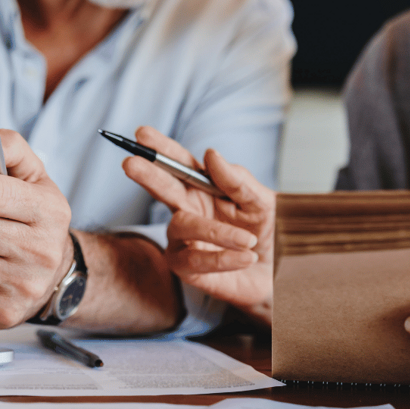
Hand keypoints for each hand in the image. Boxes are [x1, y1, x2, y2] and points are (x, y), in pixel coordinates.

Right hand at [122, 126, 274, 324]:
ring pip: (183, 226)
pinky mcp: (186, 268)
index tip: (143, 134)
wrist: (277, 273)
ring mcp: (183, 240)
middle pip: (163, 189)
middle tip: (131, 164)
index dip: (161, 149)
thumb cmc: (265, 233)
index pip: (179, 164)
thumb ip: (238, 180)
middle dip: (148, 175)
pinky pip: (195, 261)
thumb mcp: (261, 202)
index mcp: (203, 188)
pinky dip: (224, 258)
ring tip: (248, 241)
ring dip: (215, 232)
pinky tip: (245, 257)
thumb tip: (211, 154)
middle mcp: (188, 210)